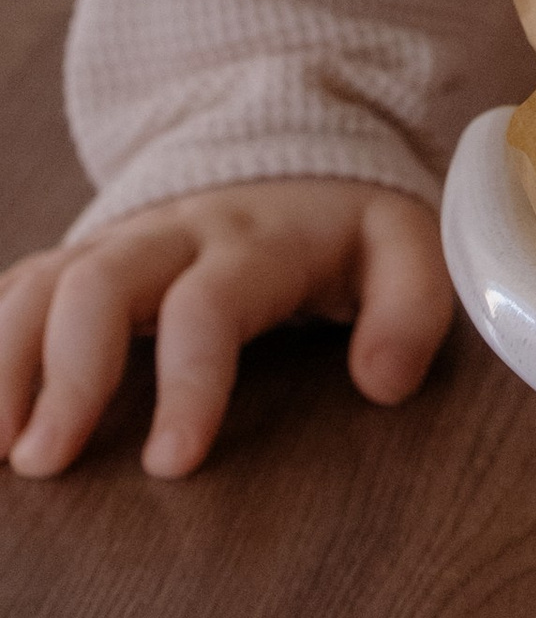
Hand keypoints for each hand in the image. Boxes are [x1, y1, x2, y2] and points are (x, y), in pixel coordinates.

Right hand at [0, 180, 450, 479]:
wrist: (289, 153)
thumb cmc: (341, 227)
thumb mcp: (402, 248)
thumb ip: (412, 307)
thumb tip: (384, 382)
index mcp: (254, 241)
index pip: (209, 303)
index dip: (188, 381)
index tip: (172, 463)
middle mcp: (169, 236)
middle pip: (97, 285)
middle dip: (65, 374)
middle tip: (47, 464)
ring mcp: (114, 244)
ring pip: (38, 283)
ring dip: (2, 362)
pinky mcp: (76, 262)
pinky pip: (14, 291)